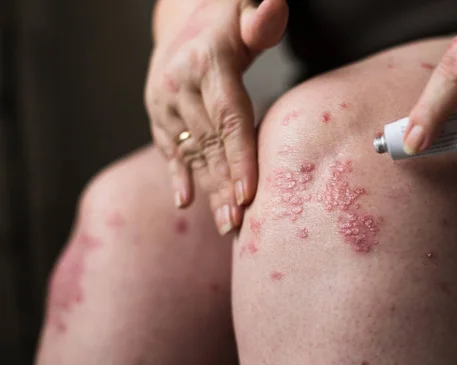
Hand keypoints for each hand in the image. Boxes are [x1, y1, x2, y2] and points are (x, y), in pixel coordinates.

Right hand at [145, 0, 287, 234]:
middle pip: (210, 143)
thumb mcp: (246, 10)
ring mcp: (164, 102)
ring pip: (191, 153)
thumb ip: (261, 19)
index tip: (249, 193)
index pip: (228, 117)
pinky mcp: (158, 115)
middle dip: (226, 186)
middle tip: (240, 223)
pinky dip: (178, 176)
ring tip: (226, 223)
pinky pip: (171, 149)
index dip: (239, 157)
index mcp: (207, 62)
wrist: (184, 20)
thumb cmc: (228, 18)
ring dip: (208, 190)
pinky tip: (185, 203)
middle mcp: (180, 85)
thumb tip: (270, 13)